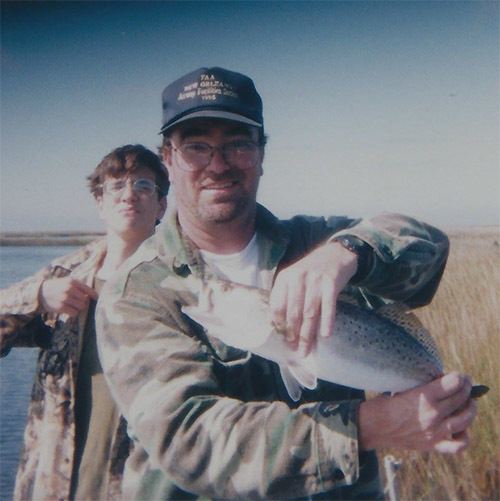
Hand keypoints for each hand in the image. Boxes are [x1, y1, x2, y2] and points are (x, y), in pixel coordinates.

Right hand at [39, 277, 97, 316]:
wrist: (40, 293)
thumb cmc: (57, 287)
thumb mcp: (67, 281)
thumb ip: (79, 286)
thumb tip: (94, 294)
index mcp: (72, 281)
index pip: (88, 289)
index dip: (94, 295)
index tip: (97, 298)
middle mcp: (69, 289)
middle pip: (85, 299)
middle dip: (84, 302)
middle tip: (79, 302)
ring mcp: (65, 298)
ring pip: (81, 307)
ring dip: (79, 307)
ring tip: (74, 305)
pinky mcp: (61, 307)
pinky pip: (74, 313)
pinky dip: (74, 312)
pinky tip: (70, 309)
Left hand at [269, 241, 357, 355]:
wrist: (336, 254)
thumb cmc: (311, 272)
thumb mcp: (294, 278)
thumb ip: (286, 297)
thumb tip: (277, 326)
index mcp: (284, 278)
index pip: (277, 305)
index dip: (278, 324)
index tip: (281, 339)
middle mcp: (298, 278)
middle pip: (293, 312)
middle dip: (292, 334)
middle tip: (293, 349)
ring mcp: (315, 280)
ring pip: (309, 312)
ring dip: (308, 334)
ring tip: (306, 349)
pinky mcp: (331, 282)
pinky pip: (328, 306)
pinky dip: (327, 321)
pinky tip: (325, 334)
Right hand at [358, 372, 477, 453]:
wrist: (373, 426)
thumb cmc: (385, 402)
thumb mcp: (402, 386)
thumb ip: (423, 384)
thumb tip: (441, 379)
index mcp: (424, 397)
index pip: (454, 383)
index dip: (459, 377)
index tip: (459, 375)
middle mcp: (433, 415)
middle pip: (461, 398)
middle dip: (466, 388)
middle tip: (464, 384)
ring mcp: (435, 432)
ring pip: (466, 419)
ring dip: (470, 408)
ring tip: (467, 402)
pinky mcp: (433, 445)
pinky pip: (458, 445)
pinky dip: (465, 436)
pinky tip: (461, 427)